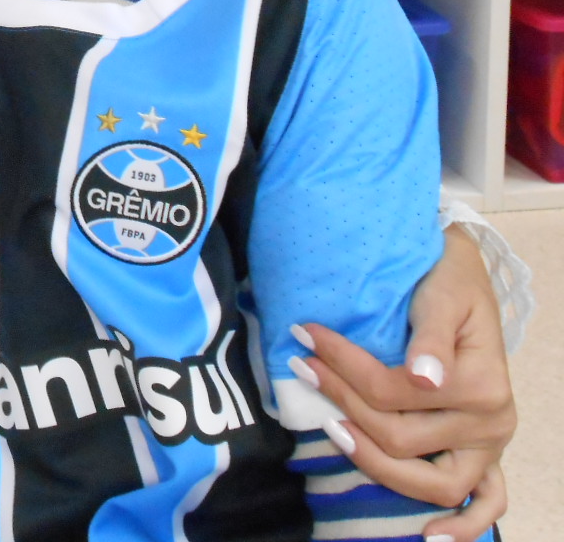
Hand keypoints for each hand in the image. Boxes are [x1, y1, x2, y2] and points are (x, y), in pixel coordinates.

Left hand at [294, 226, 513, 540]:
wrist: (465, 276)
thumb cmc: (450, 280)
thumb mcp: (442, 295)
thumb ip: (432, 336)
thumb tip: (422, 377)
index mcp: (482, 383)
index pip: (393, 390)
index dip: (342, 365)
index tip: (304, 335)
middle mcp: (491, 423)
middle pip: (399, 435)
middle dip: (342, 401)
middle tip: (302, 367)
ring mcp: (490, 446)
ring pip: (430, 481)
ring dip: (375, 462)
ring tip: (331, 431)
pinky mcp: (487, 456)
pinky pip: (485, 504)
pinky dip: (463, 526)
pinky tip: (429, 536)